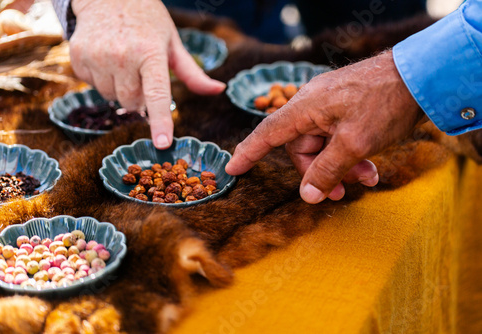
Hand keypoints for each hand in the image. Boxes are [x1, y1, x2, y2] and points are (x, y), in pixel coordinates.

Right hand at [70, 0, 225, 148]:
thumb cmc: (147, 22)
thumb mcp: (172, 43)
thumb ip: (193, 73)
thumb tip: (219, 90)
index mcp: (150, 52)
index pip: (157, 94)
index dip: (160, 121)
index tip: (162, 143)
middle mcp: (122, 56)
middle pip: (133, 103)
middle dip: (140, 98)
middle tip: (140, 74)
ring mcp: (97, 57)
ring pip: (111, 98)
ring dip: (120, 90)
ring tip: (122, 63)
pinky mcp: (78, 57)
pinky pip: (92, 87)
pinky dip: (101, 80)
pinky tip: (105, 59)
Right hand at [225, 51, 423, 203]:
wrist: (421, 77)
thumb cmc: (384, 103)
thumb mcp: (354, 143)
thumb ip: (327, 171)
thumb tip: (306, 196)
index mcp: (305, 108)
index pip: (268, 133)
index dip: (249, 153)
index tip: (232, 169)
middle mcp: (313, 105)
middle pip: (301, 148)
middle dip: (320, 173)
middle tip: (340, 192)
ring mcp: (330, 107)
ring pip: (323, 146)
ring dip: (341, 167)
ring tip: (365, 178)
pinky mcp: (347, 109)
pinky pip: (339, 138)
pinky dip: (351, 155)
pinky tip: (371, 168)